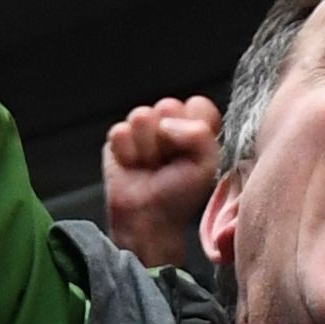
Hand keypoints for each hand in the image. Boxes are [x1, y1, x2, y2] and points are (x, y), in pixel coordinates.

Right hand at [103, 98, 221, 270]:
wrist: (148, 220)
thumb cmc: (179, 196)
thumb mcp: (206, 166)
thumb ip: (201, 135)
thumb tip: (166, 124)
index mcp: (195, 128)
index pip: (198, 104)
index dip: (193, 126)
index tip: (190, 150)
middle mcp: (169, 124)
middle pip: (167, 105)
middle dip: (167, 138)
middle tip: (168, 161)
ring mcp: (142, 130)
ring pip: (141, 115)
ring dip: (146, 147)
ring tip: (150, 165)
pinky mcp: (118, 139)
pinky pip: (119, 131)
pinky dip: (126, 153)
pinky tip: (132, 166)